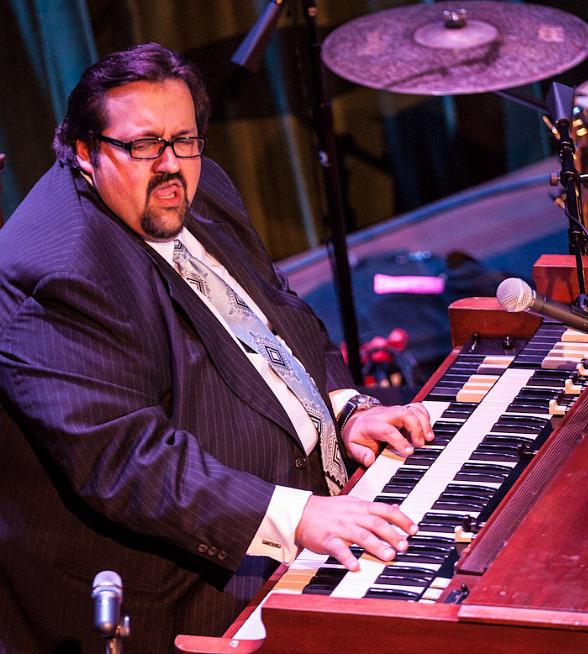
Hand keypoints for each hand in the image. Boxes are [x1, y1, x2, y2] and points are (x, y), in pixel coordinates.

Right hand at [295, 495, 417, 570]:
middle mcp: (352, 516)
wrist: (301, 512)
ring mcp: (340, 527)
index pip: (384, 510)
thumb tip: (394, 508)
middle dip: (392, 534)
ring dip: (376, 546)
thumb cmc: (328, 510)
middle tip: (405, 546)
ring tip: (389, 556)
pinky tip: (356, 566)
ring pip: (360, 535)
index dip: (401, 519)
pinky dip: (347, 557)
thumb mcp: (352, 503)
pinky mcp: (327, 539)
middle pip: (375, 523)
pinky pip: (338, 549)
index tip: (414, 529)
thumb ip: (372, 508)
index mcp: (359, 507)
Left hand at [342, 402, 433, 466]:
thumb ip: (360, 454)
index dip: (399, 440)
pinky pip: (416, 407)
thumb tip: (369, 460)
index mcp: (372, 424)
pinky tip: (427, 428)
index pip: (388, 430)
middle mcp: (385, 415)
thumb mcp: (352, 446)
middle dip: (416, 428)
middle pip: (404, 414)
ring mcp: (395, 411)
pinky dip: (424, 415)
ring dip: (423, 422)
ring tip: (429, 438)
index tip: (409, 451)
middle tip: (421, 444)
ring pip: (412, 409)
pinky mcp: (402, 410)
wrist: (355, 420)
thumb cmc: (357, 435)